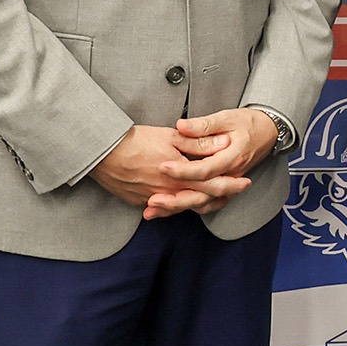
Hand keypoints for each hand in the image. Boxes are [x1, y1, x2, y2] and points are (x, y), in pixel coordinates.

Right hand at [89, 123, 237, 218]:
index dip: (231, 184)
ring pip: (182, 207)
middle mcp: (169, 192)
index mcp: (180, 176)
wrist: (102, 152)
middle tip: (233, 194)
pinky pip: (162, 209)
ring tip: (212, 200)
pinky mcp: (139, 201)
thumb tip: (221, 144)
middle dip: (220, 197)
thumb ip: (197, 144)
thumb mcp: (171, 137)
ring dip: (199, 203)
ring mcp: (153, 199)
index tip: (244, 182)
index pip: (213, 184)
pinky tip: (179, 203)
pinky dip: (174, 207)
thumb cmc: (135, 141)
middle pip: (200, 200)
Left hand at [144, 109, 280, 217]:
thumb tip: (181, 126)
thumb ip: (203, 125)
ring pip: (203, 203)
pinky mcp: (223, 186)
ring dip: (178, 208)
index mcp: (232, 158)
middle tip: (153, 199)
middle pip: (203, 195)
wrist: (270, 131)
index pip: (205, 170)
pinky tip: (167, 208)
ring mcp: (228, 182)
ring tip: (153, 208)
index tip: (162, 167)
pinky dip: (186, 207)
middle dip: (176, 199)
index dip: (182, 170)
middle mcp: (231, 175)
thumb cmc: (249, 123)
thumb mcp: (226, 118)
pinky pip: (205, 202)